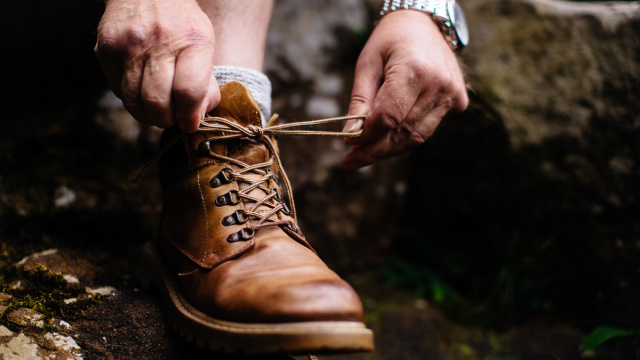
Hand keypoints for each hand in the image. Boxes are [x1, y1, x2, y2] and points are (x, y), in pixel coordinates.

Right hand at [95, 0, 219, 132]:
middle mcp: (160, 41)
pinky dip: (130, 99)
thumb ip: (206, 84)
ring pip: (133, 102)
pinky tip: (141, 89)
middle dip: (166, 121)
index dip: (189, 117)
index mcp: (193, 41)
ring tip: (156, 109)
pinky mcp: (106, 47)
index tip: (190, 123)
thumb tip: (196, 117)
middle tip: (171, 117)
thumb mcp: (206, 46)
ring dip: (147, 115)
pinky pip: (117, 90)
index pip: (188, 92)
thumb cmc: (182, 25)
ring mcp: (129, 44)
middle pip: (157, 103)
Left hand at [342, 10, 467, 169]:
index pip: (389, 117)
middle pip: (402, 132)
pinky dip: (405, 138)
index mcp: (414, 69)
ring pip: (416, 138)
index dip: (367, 135)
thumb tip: (351, 135)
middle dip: (374, 150)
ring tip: (365, 153)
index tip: (348, 142)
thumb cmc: (391, 40)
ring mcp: (452, 96)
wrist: (425, 24)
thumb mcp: (368, 63)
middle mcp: (438, 85)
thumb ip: (361, 99)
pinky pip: (426, 130)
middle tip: (351, 161)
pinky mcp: (457, 103)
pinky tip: (387, 139)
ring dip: (389, 149)